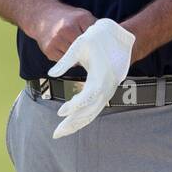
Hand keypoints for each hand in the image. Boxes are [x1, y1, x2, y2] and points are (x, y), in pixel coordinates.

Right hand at [29, 2, 96, 63]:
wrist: (42, 15)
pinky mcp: (49, 50)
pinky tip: (66, 51)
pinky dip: (67, 60)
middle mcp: (67, 29)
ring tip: (76, 50)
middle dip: (88, 52)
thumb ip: (94, 26)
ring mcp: (57, 40)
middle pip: (86, 49)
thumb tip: (109, 38)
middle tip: (90, 53)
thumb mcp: (82, 15)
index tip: (101, 49)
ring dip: (77, 57)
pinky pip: (64, 62)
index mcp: (80, 19)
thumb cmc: (66, 17)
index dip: (99, 44)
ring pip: (75, 58)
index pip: (95, 37)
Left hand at [46, 18, 135, 138]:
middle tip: (56, 134)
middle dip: (72, 123)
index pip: (87, 98)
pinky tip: (73, 122)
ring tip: (61, 132)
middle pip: (89, 112)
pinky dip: (84, 117)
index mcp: (101, 77)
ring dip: (77, 123)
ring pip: (93, 112)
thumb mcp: (79, 45)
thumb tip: (50, 74)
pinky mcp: (107, 91)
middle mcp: (106, 88)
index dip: (74, 106)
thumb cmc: (98, 38)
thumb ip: (65, 61)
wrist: (121, 37)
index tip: (60, 112)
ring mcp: (108, 91)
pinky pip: (95, 108)